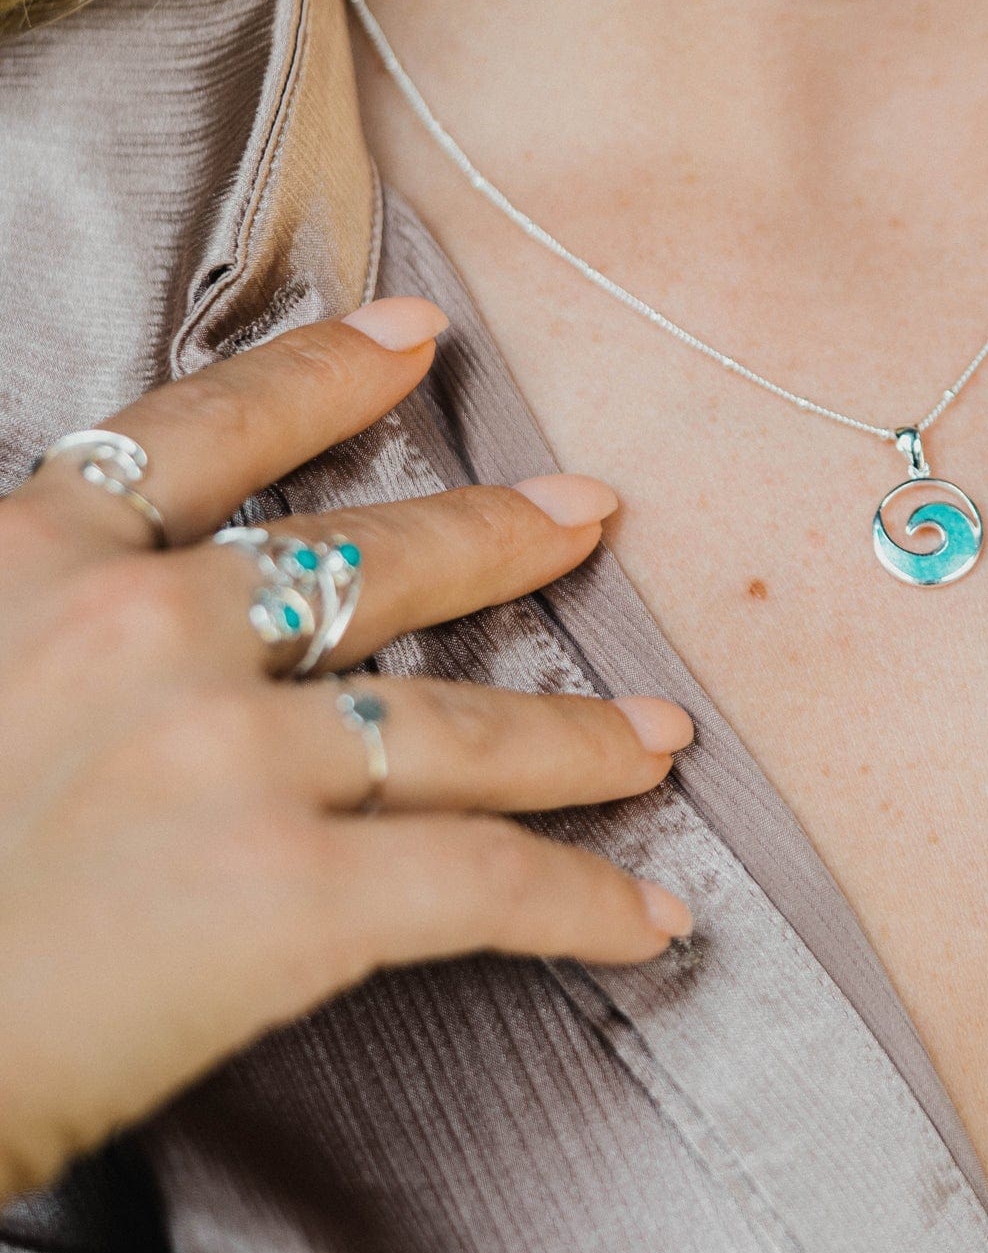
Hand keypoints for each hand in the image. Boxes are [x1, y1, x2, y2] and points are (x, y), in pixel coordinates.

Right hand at [0, 297, 692, 1202]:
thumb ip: (41, 612)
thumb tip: (143, 595)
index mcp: (41, 565)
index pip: (209, 433)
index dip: (322, 376)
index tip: (414, 334)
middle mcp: (151, 634)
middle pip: (368, 564)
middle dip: (497, 537)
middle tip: (589, 517)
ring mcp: (232, 757)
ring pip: (458, 723)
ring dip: (576, 734)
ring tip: (660, 734)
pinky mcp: (292, 895)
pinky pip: (482, 883)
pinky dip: (581, 902)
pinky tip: (650, 918)